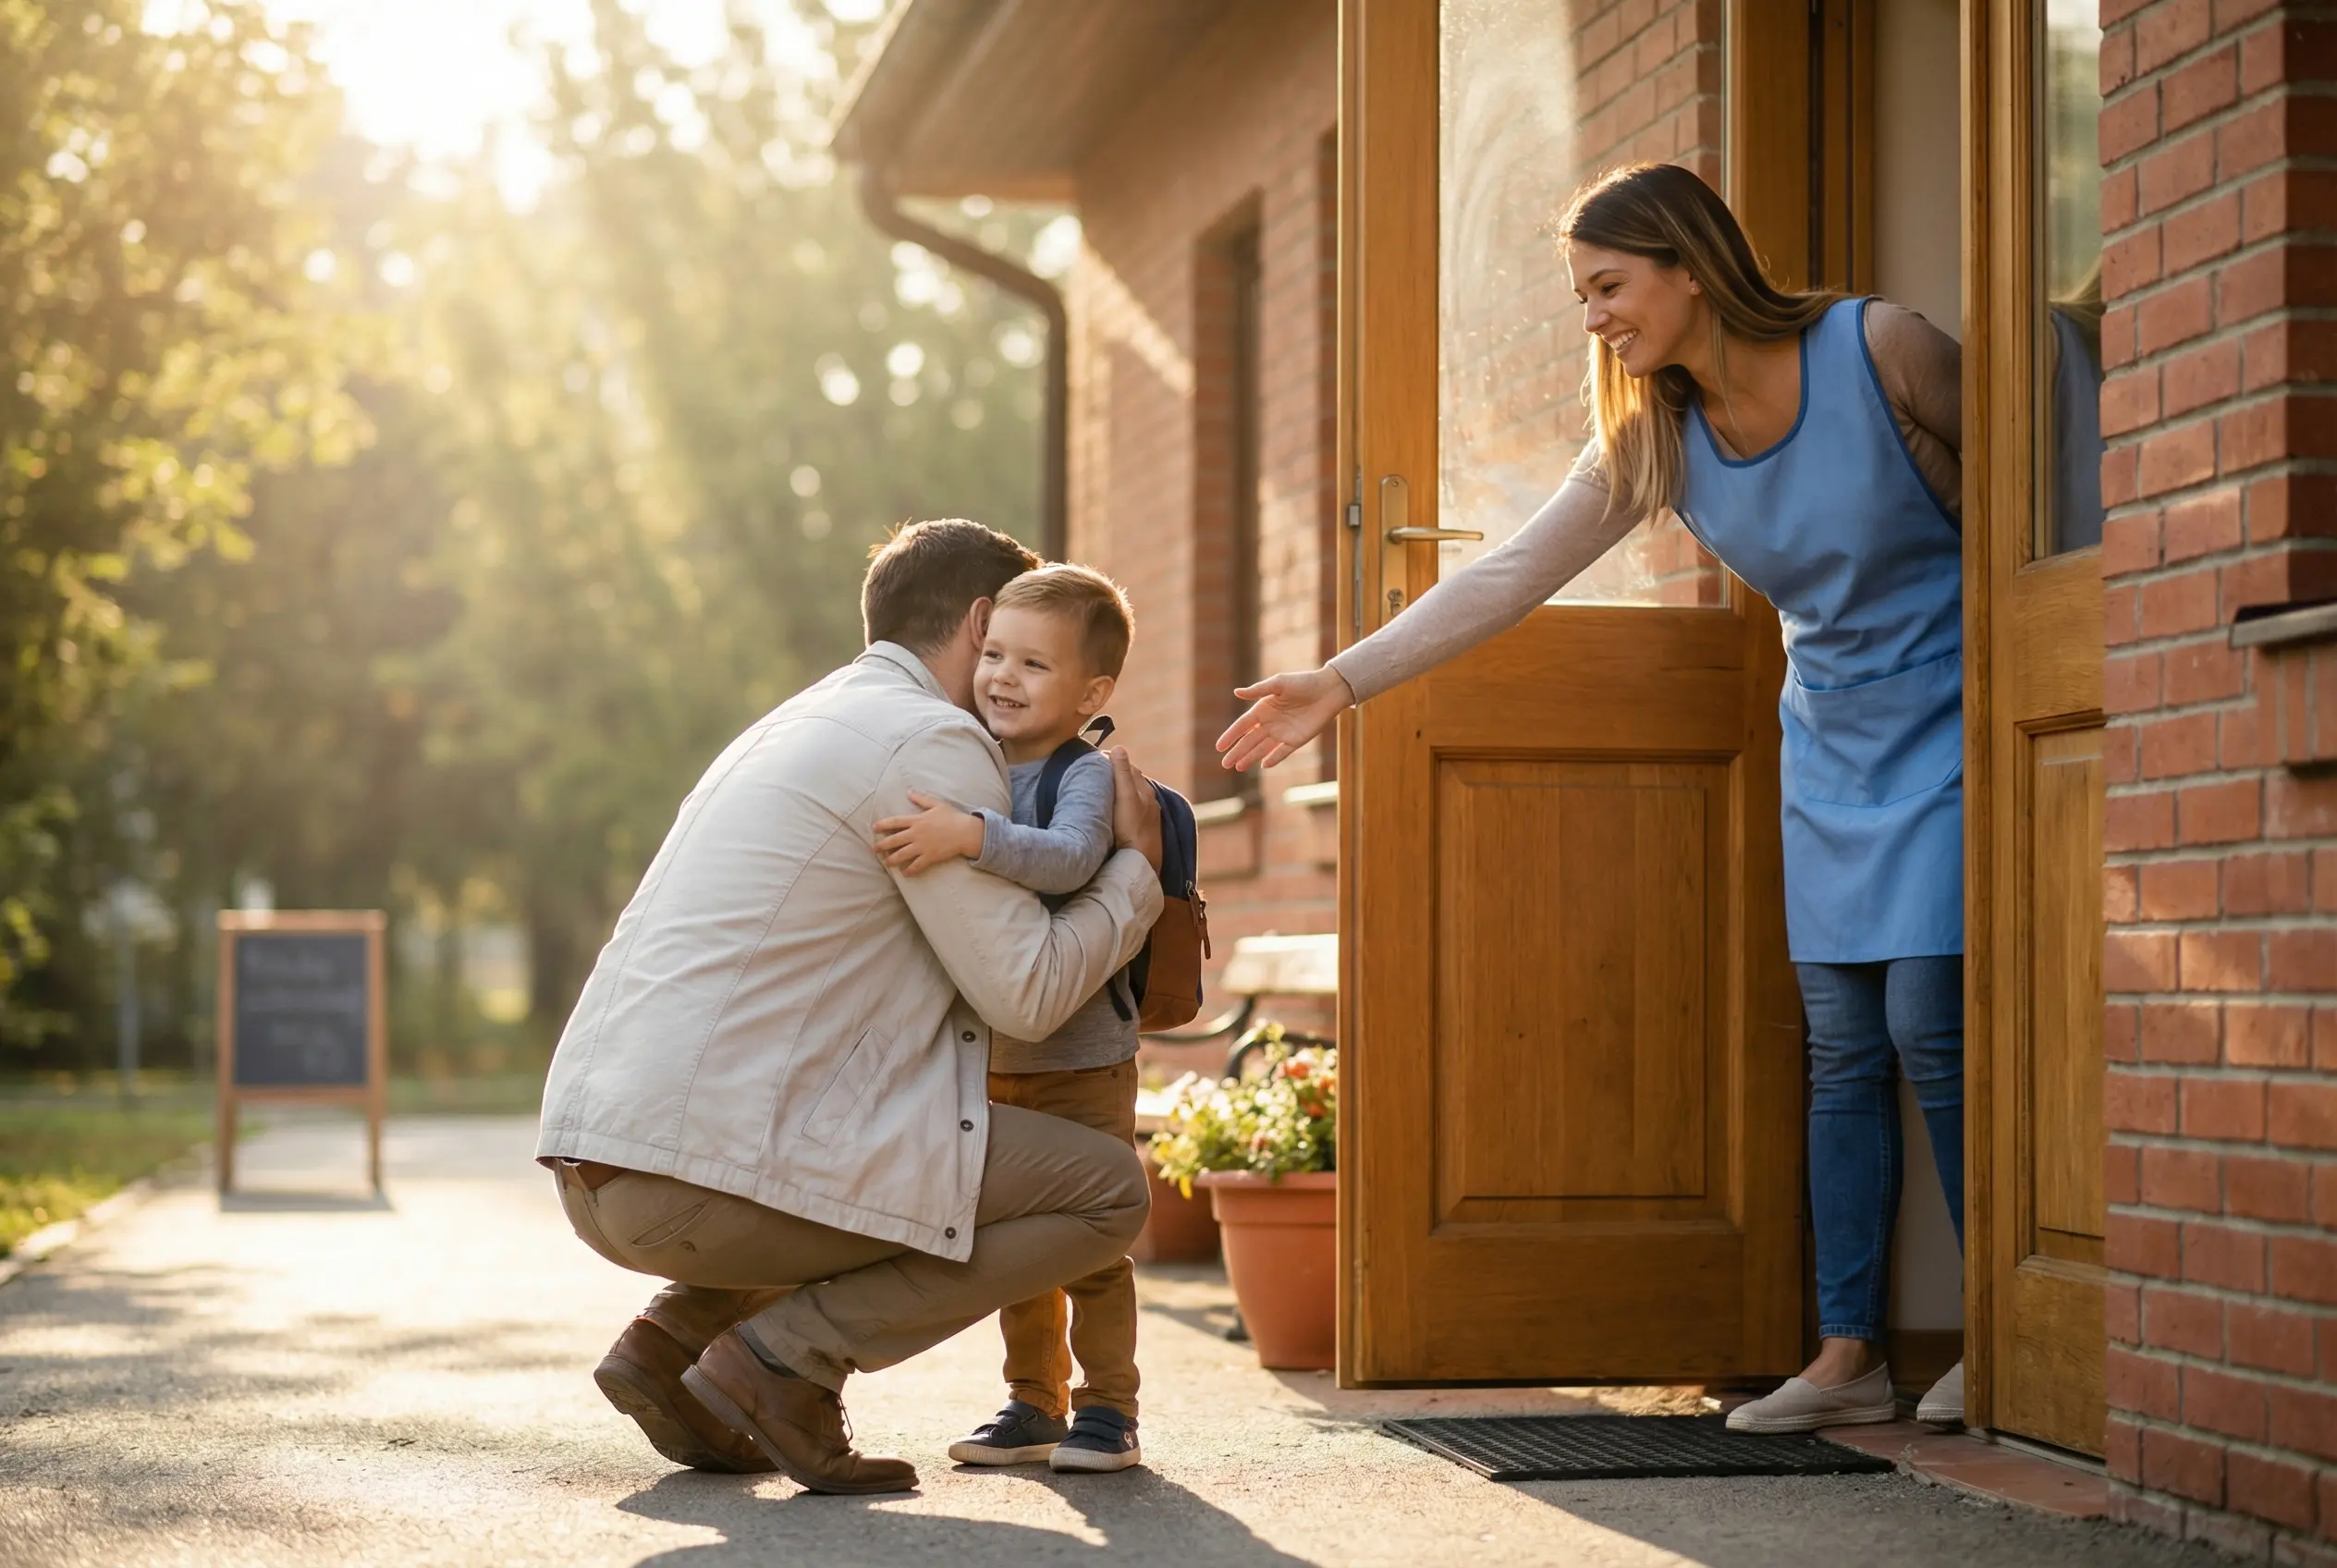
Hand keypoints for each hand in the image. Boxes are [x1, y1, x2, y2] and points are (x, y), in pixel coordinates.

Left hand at [873, 790, 985, 875]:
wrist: (965, 832)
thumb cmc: (952, 817)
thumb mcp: (937, 804)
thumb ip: (921, 799)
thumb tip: (909, 791)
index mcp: (917, 820)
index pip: (895, 822)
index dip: (883, 825)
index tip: (874, 828)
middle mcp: (916, 834)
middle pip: (894, 840)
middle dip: (882, 845)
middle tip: (874, 849)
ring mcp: (922, 847)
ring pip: (902, 854)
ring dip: (892, 859)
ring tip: (886, 862)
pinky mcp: (930, 857)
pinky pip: (916, 865)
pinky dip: (909, 870)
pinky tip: (904, 873)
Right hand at [1107, 748, 1162, 871]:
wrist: (1141, 862)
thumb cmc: (1132, 829)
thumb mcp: (1125, 797)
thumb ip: (1122, 773)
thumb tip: (1119, 747)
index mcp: (1145, 790)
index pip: (1129, 768)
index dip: (1114, 761)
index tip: (1097, 760)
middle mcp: (1149, 801)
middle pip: (1132, 782)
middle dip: (1117, 775)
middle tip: (1097, 773)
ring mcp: (1147, 817)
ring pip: (1132, 797)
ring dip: (1120, 791)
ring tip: (1103, 791)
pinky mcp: (1143, 831)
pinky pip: (1132, 812)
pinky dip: (1123, 806)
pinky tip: (1115, 812)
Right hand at [1214, 667, 1353, 771]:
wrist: (1328, 690)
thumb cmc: (1303, 683)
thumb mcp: (1279, 684)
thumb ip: (1258, 690)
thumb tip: (1236, 692)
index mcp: (1263, 709)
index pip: (1242, 725)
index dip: (1230, 736)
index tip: (1219, 747)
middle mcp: (1270, 723)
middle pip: (1249, 741)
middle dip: (1237, 752)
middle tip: (1225, 764)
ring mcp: (1283, 733)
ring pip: (1262, 749)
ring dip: (1250, 758)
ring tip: (1238, 768)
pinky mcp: (1296, 740)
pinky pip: (1282, 752)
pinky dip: (1273, 758)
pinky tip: (1264, 765)